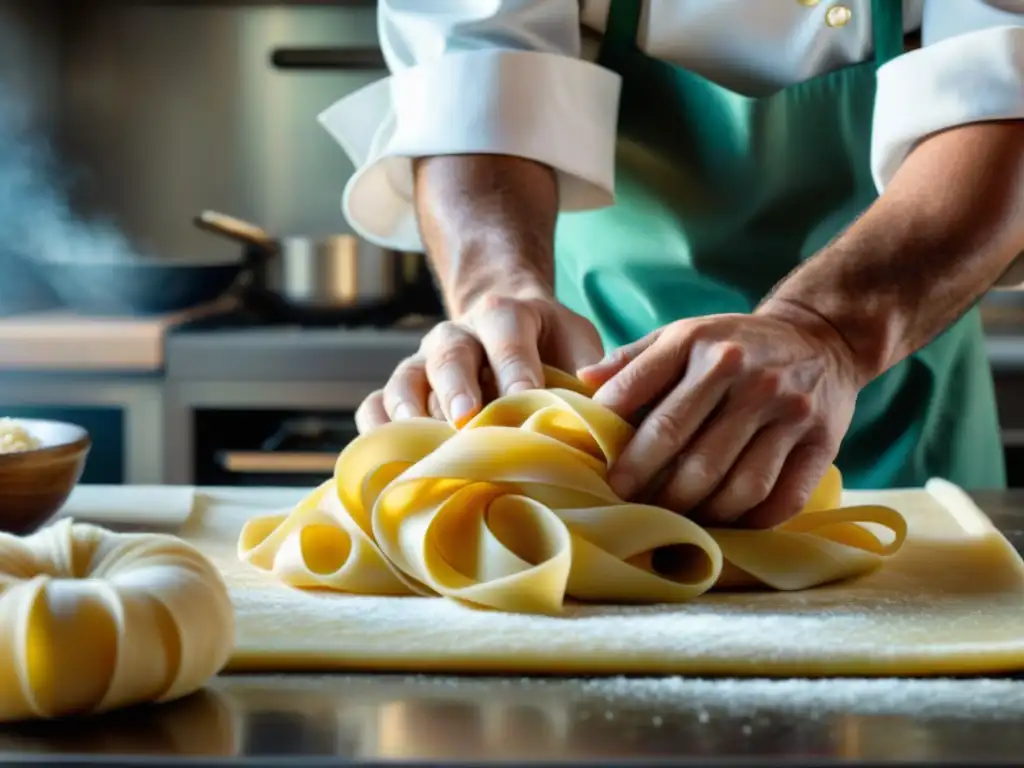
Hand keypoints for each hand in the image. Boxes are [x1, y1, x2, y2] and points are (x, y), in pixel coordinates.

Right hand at [356, 292, 603, 432]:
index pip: (508, 335)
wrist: (503, 323)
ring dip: (411, 413)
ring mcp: (422, 362)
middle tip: (466, 420)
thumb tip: (606, 422)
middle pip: (450, 355)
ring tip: (421, 447)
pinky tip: (388, 460)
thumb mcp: (578, 344)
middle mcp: (457, 334)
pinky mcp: (401, 388)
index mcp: (506, 316)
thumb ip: (591, 375)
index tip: (525, 397)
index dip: (515, 366)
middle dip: (457, 386)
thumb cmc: (550, 347)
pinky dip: (377, 431)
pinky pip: (375, 404)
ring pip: (406, 380)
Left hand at [579, 308, 861, 528]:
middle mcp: (742, 371)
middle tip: (629, 505)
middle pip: (683, 447)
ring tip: (676, 518)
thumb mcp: (682, 334)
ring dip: (698, 511)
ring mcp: (786, 408)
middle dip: (647, 484)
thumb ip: (632, 360)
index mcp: (697, 341)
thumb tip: (582, 384)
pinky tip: (727, 523)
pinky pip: (781, 498)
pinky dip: (751, 521)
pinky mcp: (822, 441)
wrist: (821, 337)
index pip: (639, 396)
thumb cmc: (733, 344)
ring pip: (733, 484)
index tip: (600, 472)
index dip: (615, 442)